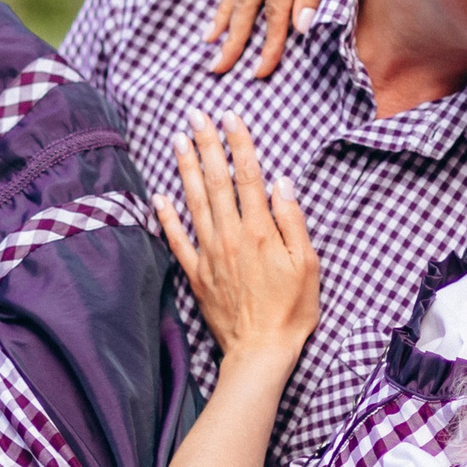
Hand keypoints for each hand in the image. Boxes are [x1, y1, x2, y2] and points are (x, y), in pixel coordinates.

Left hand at [154, 110, 317, 362]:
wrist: (260, 351)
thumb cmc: (291, 310)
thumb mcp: (307, 264)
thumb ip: (293, 221)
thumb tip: (281, 182)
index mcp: (260, 231)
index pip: (247, 176)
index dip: (239, 143)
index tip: (230, 117)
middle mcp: (230, 236)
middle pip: (216, 180)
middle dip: (206, 144)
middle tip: (196, 115)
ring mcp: (209, 254)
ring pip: (194, 202)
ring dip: (186, 168)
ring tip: (178, 140)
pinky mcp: (197, 274)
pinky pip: (177, 239)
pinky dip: (166, 216)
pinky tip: (159, 196)